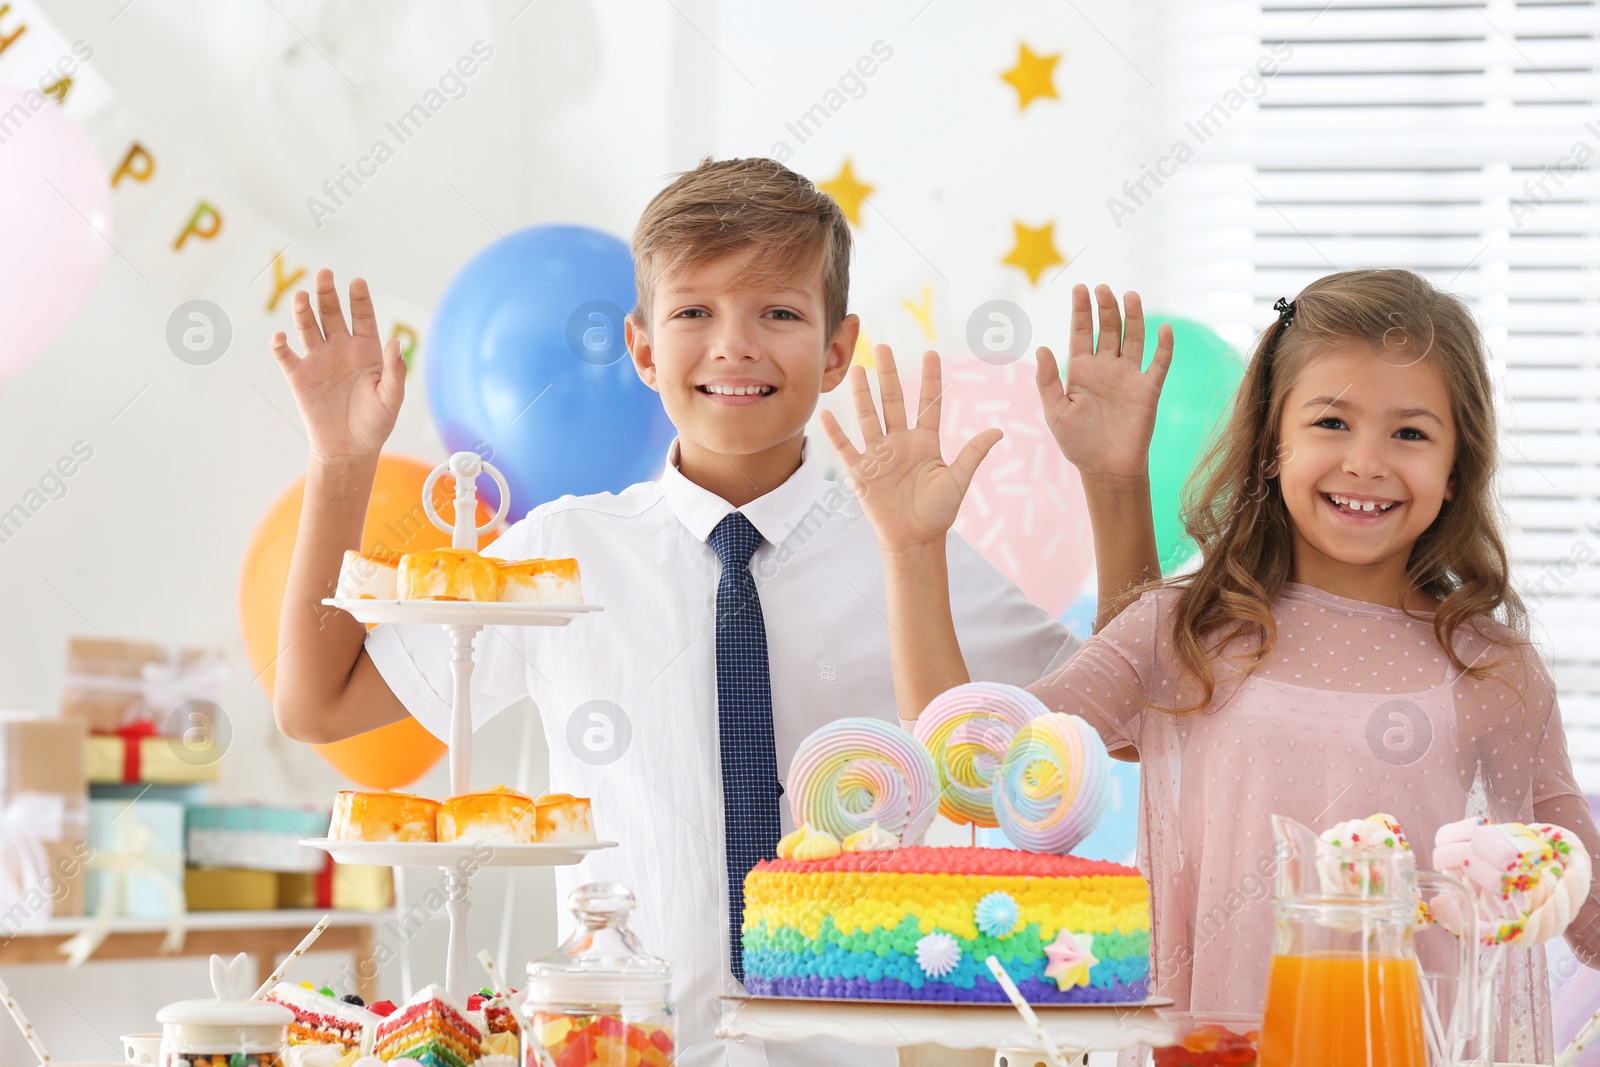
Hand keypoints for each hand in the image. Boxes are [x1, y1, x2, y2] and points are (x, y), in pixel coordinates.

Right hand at [270, 269, 404, 465]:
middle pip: (332, 313)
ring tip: (301, 296)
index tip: (357, 282)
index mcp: (366, 348)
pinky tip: (279, 337)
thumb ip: (395, 371)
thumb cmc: (375, 422)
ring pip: (308, 327)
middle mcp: (341, 347)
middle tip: (324, 274)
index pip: (363, 316)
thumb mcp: (392, 398)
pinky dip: (280, 346)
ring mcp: (318, 359)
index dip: (360, 299)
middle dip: (327, 293)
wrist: (350, 448)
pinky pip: (286, 356)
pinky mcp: (299, 376)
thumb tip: (395, 343)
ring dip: (303, 311)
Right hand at [820, 346, 1001, 553]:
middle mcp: (901, 442)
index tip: (931, 353)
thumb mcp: (958, 480)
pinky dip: (836, 433)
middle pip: (893, 402)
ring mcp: (880, 455)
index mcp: (926, 442)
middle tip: (884, 348)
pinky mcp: (862, 472)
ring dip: (862, 395)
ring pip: (869, 418)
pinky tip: (827, 414)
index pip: (928, 403)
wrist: (915, 539)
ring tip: (857, 370)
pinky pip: (847, 449)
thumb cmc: (938, 512)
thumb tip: (998, 431)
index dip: (930, 379)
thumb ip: (973, 454)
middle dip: (889, 375)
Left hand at [1037, 284, 1172, 481]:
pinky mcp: (1149, 390)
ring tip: (1130, 296)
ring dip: (1134, 317)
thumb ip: (1048, 381)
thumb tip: (1042, 348)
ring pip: (1133, 339)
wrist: (1106, 469)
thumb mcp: (1056, 412)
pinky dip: (1163, 347)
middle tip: (1104, 289)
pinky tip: (1164, 328)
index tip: (1080, 288)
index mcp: (1081, 370)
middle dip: (1106, 308)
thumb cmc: (1077, 443)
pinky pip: (1158, 364)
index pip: (1081, 332)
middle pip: (1108, 329)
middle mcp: (1106, 367)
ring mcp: (1128, 376)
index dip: (1081, 311)